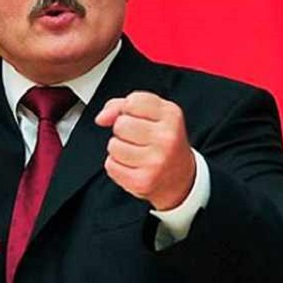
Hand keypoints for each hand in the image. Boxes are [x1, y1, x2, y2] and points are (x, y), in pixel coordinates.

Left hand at [95, 91, 194, 210]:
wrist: (181, 178)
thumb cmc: (163, 142)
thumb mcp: (152, 114)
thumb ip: (121, 106)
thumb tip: (101, 118)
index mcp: (171, 116)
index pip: (132, 101)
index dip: (128, 110)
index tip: (139, 118)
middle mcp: (166, 138)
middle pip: (120, 124)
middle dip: (122, 131)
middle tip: (138, 139)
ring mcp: (155, 161)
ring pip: (113, 146)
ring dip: (118, 150)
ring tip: (136, 153)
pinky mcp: (143, 181)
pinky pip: (111, 166)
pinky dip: (116, 166)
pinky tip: (133, 166)